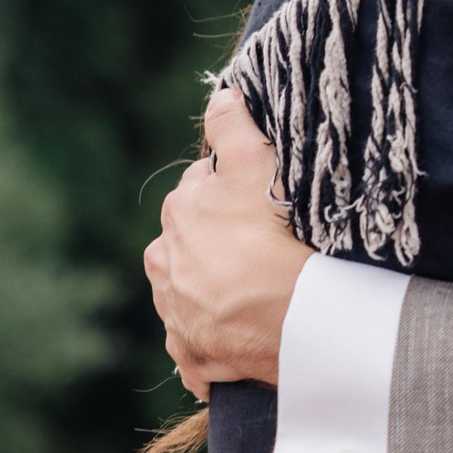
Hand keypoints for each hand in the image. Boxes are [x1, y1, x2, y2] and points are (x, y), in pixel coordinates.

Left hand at [144, 89, 312, 397]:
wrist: (288, 317)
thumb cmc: (271, 236)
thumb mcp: (252, 164)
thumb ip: (231, 125)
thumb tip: (220, 97)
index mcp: (175, 218)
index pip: (200, 192)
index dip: (232, 193)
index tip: (260, 202)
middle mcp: (165, 266)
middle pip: (192, 244)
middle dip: (219, 242)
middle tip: (264, 247)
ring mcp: (176, 314)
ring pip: (191, 293)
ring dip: (213, 291)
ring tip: (256, 292)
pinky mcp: (192, 355)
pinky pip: (197, 347)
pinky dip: (214, 341)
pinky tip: (240, 336)